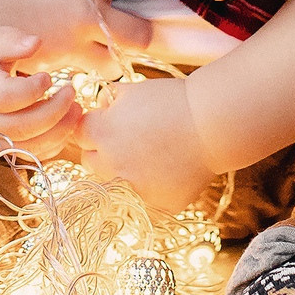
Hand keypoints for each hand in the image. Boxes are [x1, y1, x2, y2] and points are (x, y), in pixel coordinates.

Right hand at [0, 0, 156, 73]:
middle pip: (139, 35)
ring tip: (116, 60)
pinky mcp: (48, 66)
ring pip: (110, 66)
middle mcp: (84, 14)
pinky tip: (83, 74)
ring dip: (115, 63)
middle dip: (147, 37)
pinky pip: (78, 80)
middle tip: (151, 35)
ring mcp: (67, 45)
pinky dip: (82, 79)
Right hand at [0, 26, 80, 146]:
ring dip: (57, 133)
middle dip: (53, 114)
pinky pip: (25, 155)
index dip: (31, 91)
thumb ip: (9, 40)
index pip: (4, 98)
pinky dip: (50, 146)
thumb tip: (35, 43)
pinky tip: (65, 125)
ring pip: (24, 148)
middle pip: (18, 128)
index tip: (48, 76)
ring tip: (76, 111)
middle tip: (72, 93)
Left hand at [77, 77, 215, 214]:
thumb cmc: (173, 99)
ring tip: (150, 155)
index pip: (80, 134)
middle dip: (101, 151)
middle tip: (125, 140)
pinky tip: (172, 169)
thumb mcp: (134, 90)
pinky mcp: (159, 204)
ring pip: (117, 183)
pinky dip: (155, 186)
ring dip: (125, 171)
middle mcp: (113, 165)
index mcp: (103, 134)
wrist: (214, 123)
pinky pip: (147, 198)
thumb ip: (109, 99)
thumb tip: (101, 106)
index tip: (107, 121)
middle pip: (90, 162)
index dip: (93, 125)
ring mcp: (136, 188)